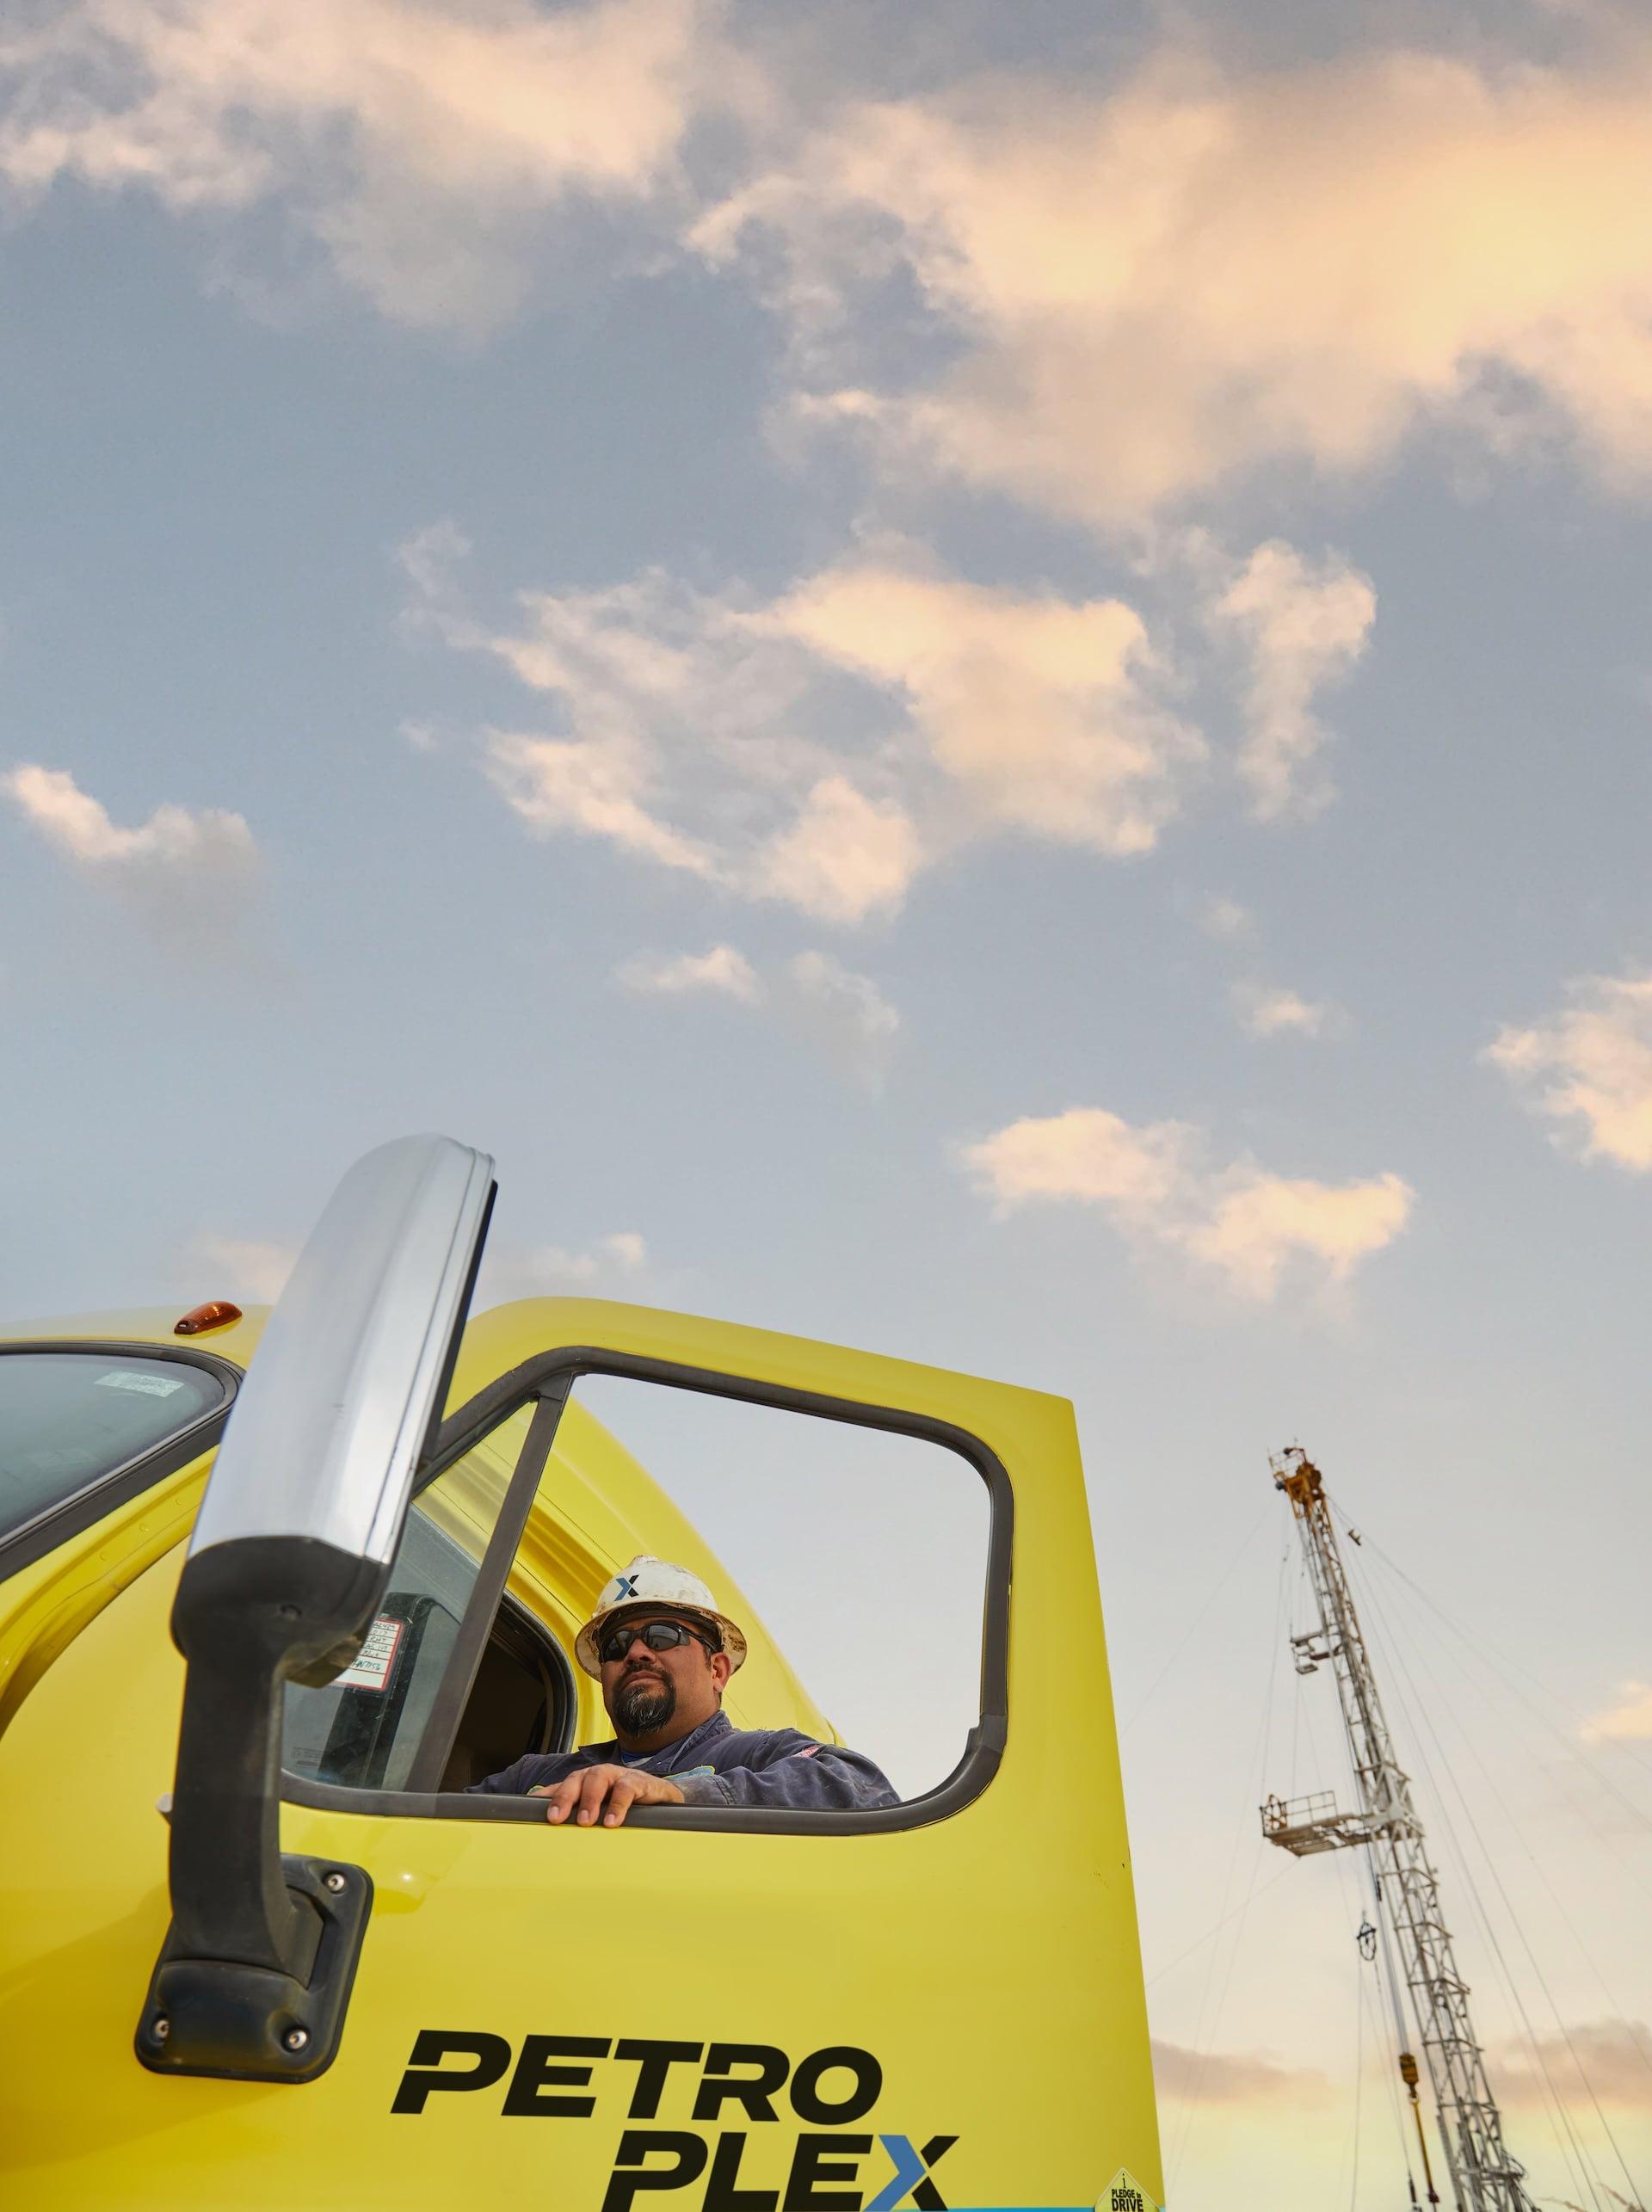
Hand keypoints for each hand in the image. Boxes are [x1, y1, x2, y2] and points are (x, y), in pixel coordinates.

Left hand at [530, 1764, 685, 1826]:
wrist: (661, 1798)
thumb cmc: (624, 1804)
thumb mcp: (599, 1811)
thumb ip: (578, 1818)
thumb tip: (550, 1838)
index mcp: (585, 1782)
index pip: (562, 1786)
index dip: (549, 1799)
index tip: (540, 1816)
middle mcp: (598, 1775)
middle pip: (576, 1779)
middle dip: (565, 1798)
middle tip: (557, 1819)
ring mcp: (618, 1776)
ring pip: (598, 1778)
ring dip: (590, 1799)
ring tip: (586, 1822)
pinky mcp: (639, 1782)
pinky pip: (626, 1788)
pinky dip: (618, 1804)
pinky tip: (613, 1821)